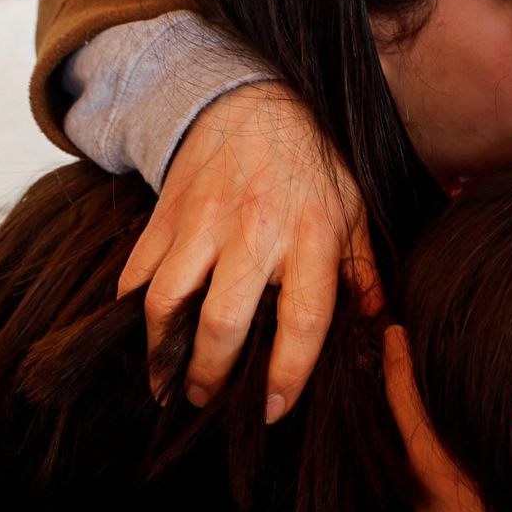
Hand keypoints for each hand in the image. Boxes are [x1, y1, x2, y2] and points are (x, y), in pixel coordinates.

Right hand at [120, 81, 380, 420]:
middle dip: (211, 377)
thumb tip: (379, 328)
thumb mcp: (355, 211)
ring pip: (165, 304)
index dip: (287, 376)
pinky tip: (144, 341)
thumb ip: (364, 271)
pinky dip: (132, 316)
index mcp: (311, 237)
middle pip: (223, 324)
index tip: (271, 410)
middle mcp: (254, 233)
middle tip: (207, 402)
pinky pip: (136, 276)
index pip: (301, 323)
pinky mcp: (165, 216)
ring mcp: (202, 224)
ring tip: (170, 385)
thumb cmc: (314, 165)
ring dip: (162, 357)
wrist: (254, 101)